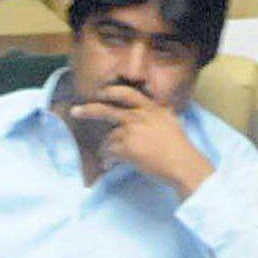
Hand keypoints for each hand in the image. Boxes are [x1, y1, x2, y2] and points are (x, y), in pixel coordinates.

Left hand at [66, 85, 213, 196]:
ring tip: (109, 158)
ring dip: (106, 149)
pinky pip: (109, 152)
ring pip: (109, 138)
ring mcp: (132, 130)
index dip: (110, 92)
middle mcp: (139, 116)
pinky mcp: (126, 147)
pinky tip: (110, 165)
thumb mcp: (171, 121)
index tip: (100, 93)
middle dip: (88, 110)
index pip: (127, 93)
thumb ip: (162, 112)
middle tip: (75, 112)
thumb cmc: (179, 146)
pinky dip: (108, 160)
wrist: (182, 163)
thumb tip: (163, 106)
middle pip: (106, 109)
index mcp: (151, 108)